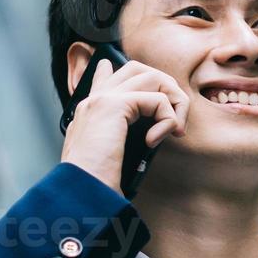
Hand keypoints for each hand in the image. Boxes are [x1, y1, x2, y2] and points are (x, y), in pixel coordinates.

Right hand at [59, 58, 189, 193]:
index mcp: (88, 115)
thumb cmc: (96, 186)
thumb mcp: (108, 161)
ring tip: (174, 130)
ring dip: (174, 102)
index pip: (101, 80)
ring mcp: (103, 99)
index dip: (110, 71)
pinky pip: (158, 100)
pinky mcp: (115, 105)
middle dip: (166, 88)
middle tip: (175, 120)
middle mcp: (93, 101)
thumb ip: (118, 144)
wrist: (81, 192)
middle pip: (137, 70)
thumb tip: (144, 142)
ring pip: (153, 78)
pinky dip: (167, 119)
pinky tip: (156, 141)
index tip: (108, 65)